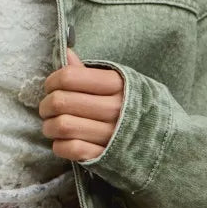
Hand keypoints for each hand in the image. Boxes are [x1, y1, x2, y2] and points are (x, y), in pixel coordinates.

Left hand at [38, 47, 124, 162]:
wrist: (160, 140)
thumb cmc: (128, 106)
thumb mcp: (114, 84)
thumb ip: (87, 71)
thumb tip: (65, 51)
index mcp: (116, 85)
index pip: (68, 77)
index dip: (51, 81)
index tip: (51, 87)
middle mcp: (115, 109)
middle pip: (60, 102)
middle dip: (46, 105)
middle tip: (47, 108)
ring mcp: (111, 134)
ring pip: (62, 126)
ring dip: (49, 126)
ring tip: (52, 125)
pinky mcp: (106, 156)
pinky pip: (71, 148)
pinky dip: (59, 145)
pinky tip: (62, 141)